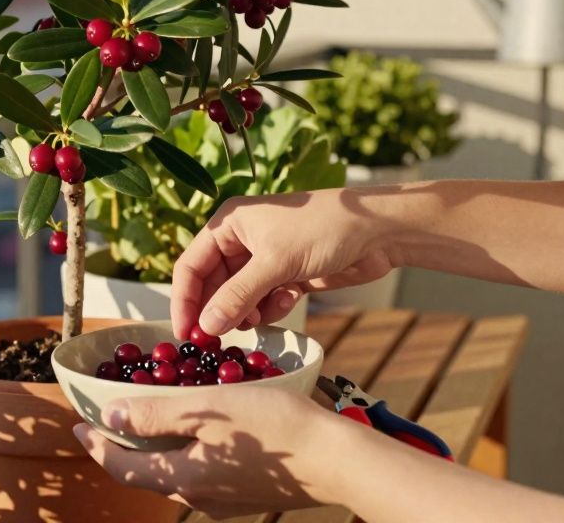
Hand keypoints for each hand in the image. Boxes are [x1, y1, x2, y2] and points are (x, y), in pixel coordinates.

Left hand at [73, 387, 344, 517]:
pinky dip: (186, 455)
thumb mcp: (207, 408)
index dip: (96, 445)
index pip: (123, 466)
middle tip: (108, 422)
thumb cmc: (274, 426)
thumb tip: (111, 415)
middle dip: (122, 449)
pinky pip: (203, 476)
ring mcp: (225, 501)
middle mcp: (199, 497)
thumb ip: (156, 413)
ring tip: (148, 422)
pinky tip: (198, 436)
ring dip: (155, 451)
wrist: (337, 460)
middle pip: (146, 474)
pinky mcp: (248, 496)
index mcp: (183, 477)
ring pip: (176, 475)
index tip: (78, 425)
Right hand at [172, 190, 399, 336]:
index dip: (185, 300)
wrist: (378, 230)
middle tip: (223, 339)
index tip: (185, 334)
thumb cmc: (323, 229)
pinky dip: (272, 307)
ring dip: (249, 311)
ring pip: (239, 298)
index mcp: (228, 225)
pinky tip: (291, 298)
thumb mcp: (275, 263)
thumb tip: (206, 327)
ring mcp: (264, 259)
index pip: (190, 266)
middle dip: (221, 311)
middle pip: (213, 286)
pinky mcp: (286, 275)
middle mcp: (240, 240)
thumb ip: (237, 296)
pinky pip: (264, 301)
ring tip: (263, 314)